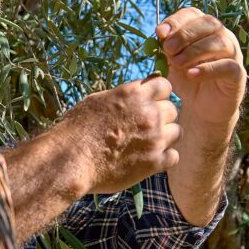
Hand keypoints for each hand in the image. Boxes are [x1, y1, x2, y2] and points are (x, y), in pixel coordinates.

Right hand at [58, 76, 180, 194]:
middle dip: (161, 117)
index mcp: (135, 94)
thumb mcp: (98, 101)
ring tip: (146, 144)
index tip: (150, 103)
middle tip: (144, 127)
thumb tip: (134, 95)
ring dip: (164, 136)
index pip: (165, 85)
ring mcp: (155, 138)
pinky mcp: (155, 162)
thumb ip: (122, 96)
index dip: (158, 94)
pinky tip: (149, 159)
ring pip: (176, 132)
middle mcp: (149, 113)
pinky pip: (173, 156)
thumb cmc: (77, 128)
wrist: (71, 159)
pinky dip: (164, 158)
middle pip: (172, 109)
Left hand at [157, 8, 245, 127]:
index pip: (193, 14)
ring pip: (221, 42)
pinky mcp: (238, 74)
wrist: (201, 108)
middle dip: (185, 34)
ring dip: (195, 50)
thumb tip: (160, 36)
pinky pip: (228, 66)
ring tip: (177, 62)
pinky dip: (208, 69)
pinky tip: (191, 74)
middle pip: (209, 23)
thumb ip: (166, 48)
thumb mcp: (171, 62)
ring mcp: (233, 54)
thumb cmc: (187, 79)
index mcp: (204, 29)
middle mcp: (222, 36)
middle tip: (168, 48)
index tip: (160, 33)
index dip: (176, 20)